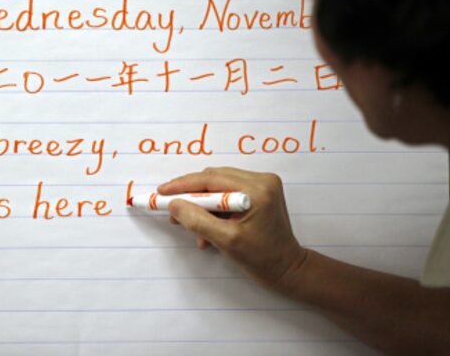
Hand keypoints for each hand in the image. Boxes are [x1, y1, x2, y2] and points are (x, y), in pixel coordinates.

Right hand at [158, 167, 307, 292]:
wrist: (288, 269)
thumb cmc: (262, 259)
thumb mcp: (226, 241)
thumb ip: (198, 221)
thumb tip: (174, 205)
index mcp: (257, 189)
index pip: (211, 179)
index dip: (183, 185)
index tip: (162, 192)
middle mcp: (262, 180)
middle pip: (213, 179)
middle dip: (190, 196)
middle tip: (171, 210)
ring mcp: (262, 185)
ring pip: (218, 187)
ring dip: (201, 206)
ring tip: (189, 227)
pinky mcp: (259, 193)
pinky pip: (226, 194)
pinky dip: (213, 210)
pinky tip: (207, 232)